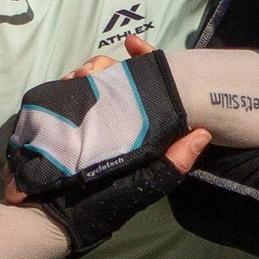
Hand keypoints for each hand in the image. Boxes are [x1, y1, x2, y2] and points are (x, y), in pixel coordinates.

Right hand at [5, 44, 199, 251]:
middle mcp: (115, 123)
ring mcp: (89, 122)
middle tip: (96, 69)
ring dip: (87, 72)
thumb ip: (175, 160)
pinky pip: (68, 93)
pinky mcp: (65, 122)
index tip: (134, 45)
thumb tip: (204, 132)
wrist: (54, 213)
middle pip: (117, 79)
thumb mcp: (147, 183)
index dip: (145, 62)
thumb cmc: (105, 202)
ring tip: (82, 75)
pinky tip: (68, 82)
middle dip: (107, 66)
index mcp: (138, 133)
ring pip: (91, 81)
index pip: (148, 90)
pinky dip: (68, 83)